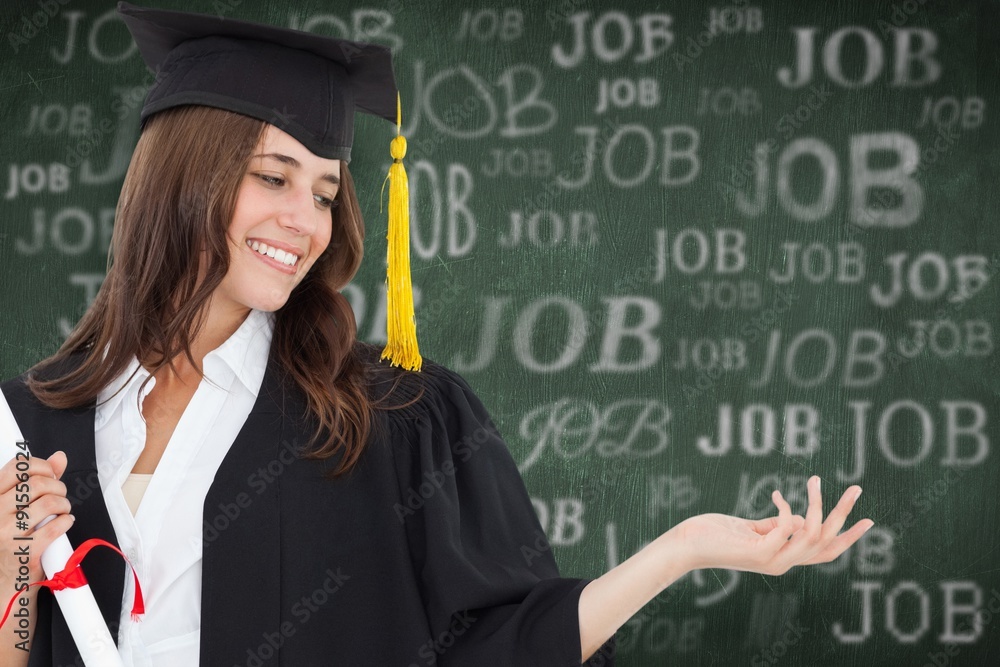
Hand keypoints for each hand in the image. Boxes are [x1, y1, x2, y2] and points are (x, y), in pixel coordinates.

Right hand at [0, 452, 73, 586]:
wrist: (3, 583)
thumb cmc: (10, 541)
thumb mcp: (16, 508)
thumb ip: (37, 480)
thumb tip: (59, 456)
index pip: (17, 467)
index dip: (42, 466)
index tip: (51, 475)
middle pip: (37, 483)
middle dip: (58, 487)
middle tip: (60, 497)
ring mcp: (5, 533)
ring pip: (49, 503)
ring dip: (64, 505)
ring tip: (62, 511)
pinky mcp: (23, 552)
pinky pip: (55, 527)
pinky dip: (66, 522)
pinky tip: (64, 523)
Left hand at [673, 475, 872, 574]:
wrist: (686, 546)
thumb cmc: (715, 534)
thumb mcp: (750, 528)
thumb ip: (774, 525)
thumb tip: (798, 518)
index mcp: (783, 557)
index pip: (825, 551)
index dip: (848, 537)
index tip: (868, 520)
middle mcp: (782, 563)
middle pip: (826, 542)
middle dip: (844, 515)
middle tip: (857, 488)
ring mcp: (771, 561)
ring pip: (812, 535)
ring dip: (818, 505)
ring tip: (814, 479)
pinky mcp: (758, 552)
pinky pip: (785, 529)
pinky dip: (786, 510)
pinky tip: (776, 496)